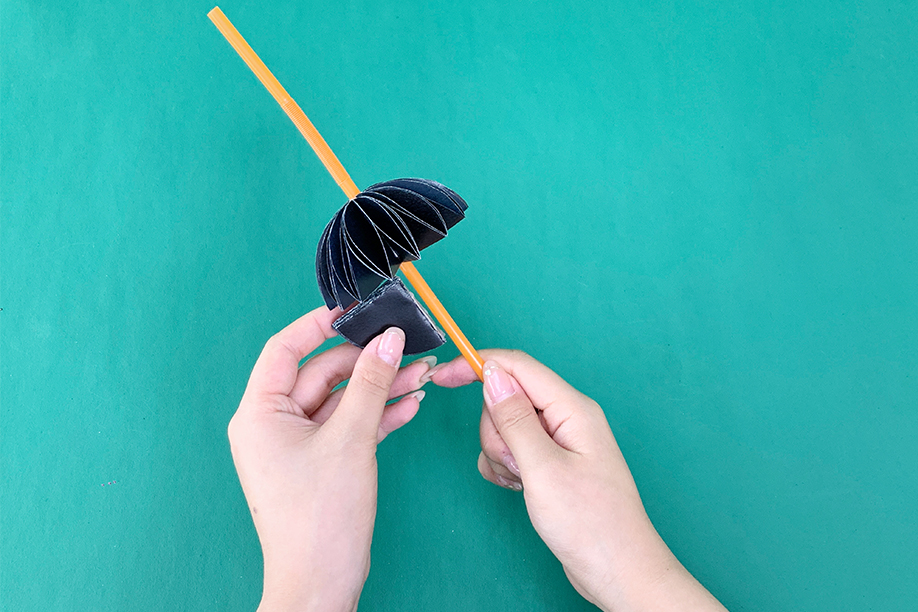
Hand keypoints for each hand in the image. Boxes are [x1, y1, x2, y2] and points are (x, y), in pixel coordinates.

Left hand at [228, 306, 434, 611]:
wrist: (322, 582)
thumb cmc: (320, 518)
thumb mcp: (350, 439)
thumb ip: (372, 384)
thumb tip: (389, 340)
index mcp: (259, 413)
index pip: (285, 348)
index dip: (319, 324)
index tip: (355, 309)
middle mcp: (273, 424)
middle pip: (322, 373)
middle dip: (368, 362)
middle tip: (406, 346)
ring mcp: (298, 444)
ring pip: (342, 399)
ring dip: (380, 387)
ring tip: (421, 373)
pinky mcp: (321, 461)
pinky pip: (349, 425)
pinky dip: (378, 414)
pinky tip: (410, 403)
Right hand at [430, 350, 726, 610]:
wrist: (616, 570)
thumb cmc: (590, 523)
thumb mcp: (543, 468)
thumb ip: (514, 418)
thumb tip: (492, 373)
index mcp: (572, 408)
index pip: (517, 366)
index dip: (477, 365)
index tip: (442, 376)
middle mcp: (566, 418)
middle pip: (508, 397)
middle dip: (496, 429)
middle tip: (515, 463)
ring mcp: (559, 441)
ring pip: (506, 426)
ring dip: (500, 453)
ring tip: (523, 482)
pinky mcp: (551, 463)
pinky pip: (511, 450)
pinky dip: (505, 468)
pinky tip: (518, 489)